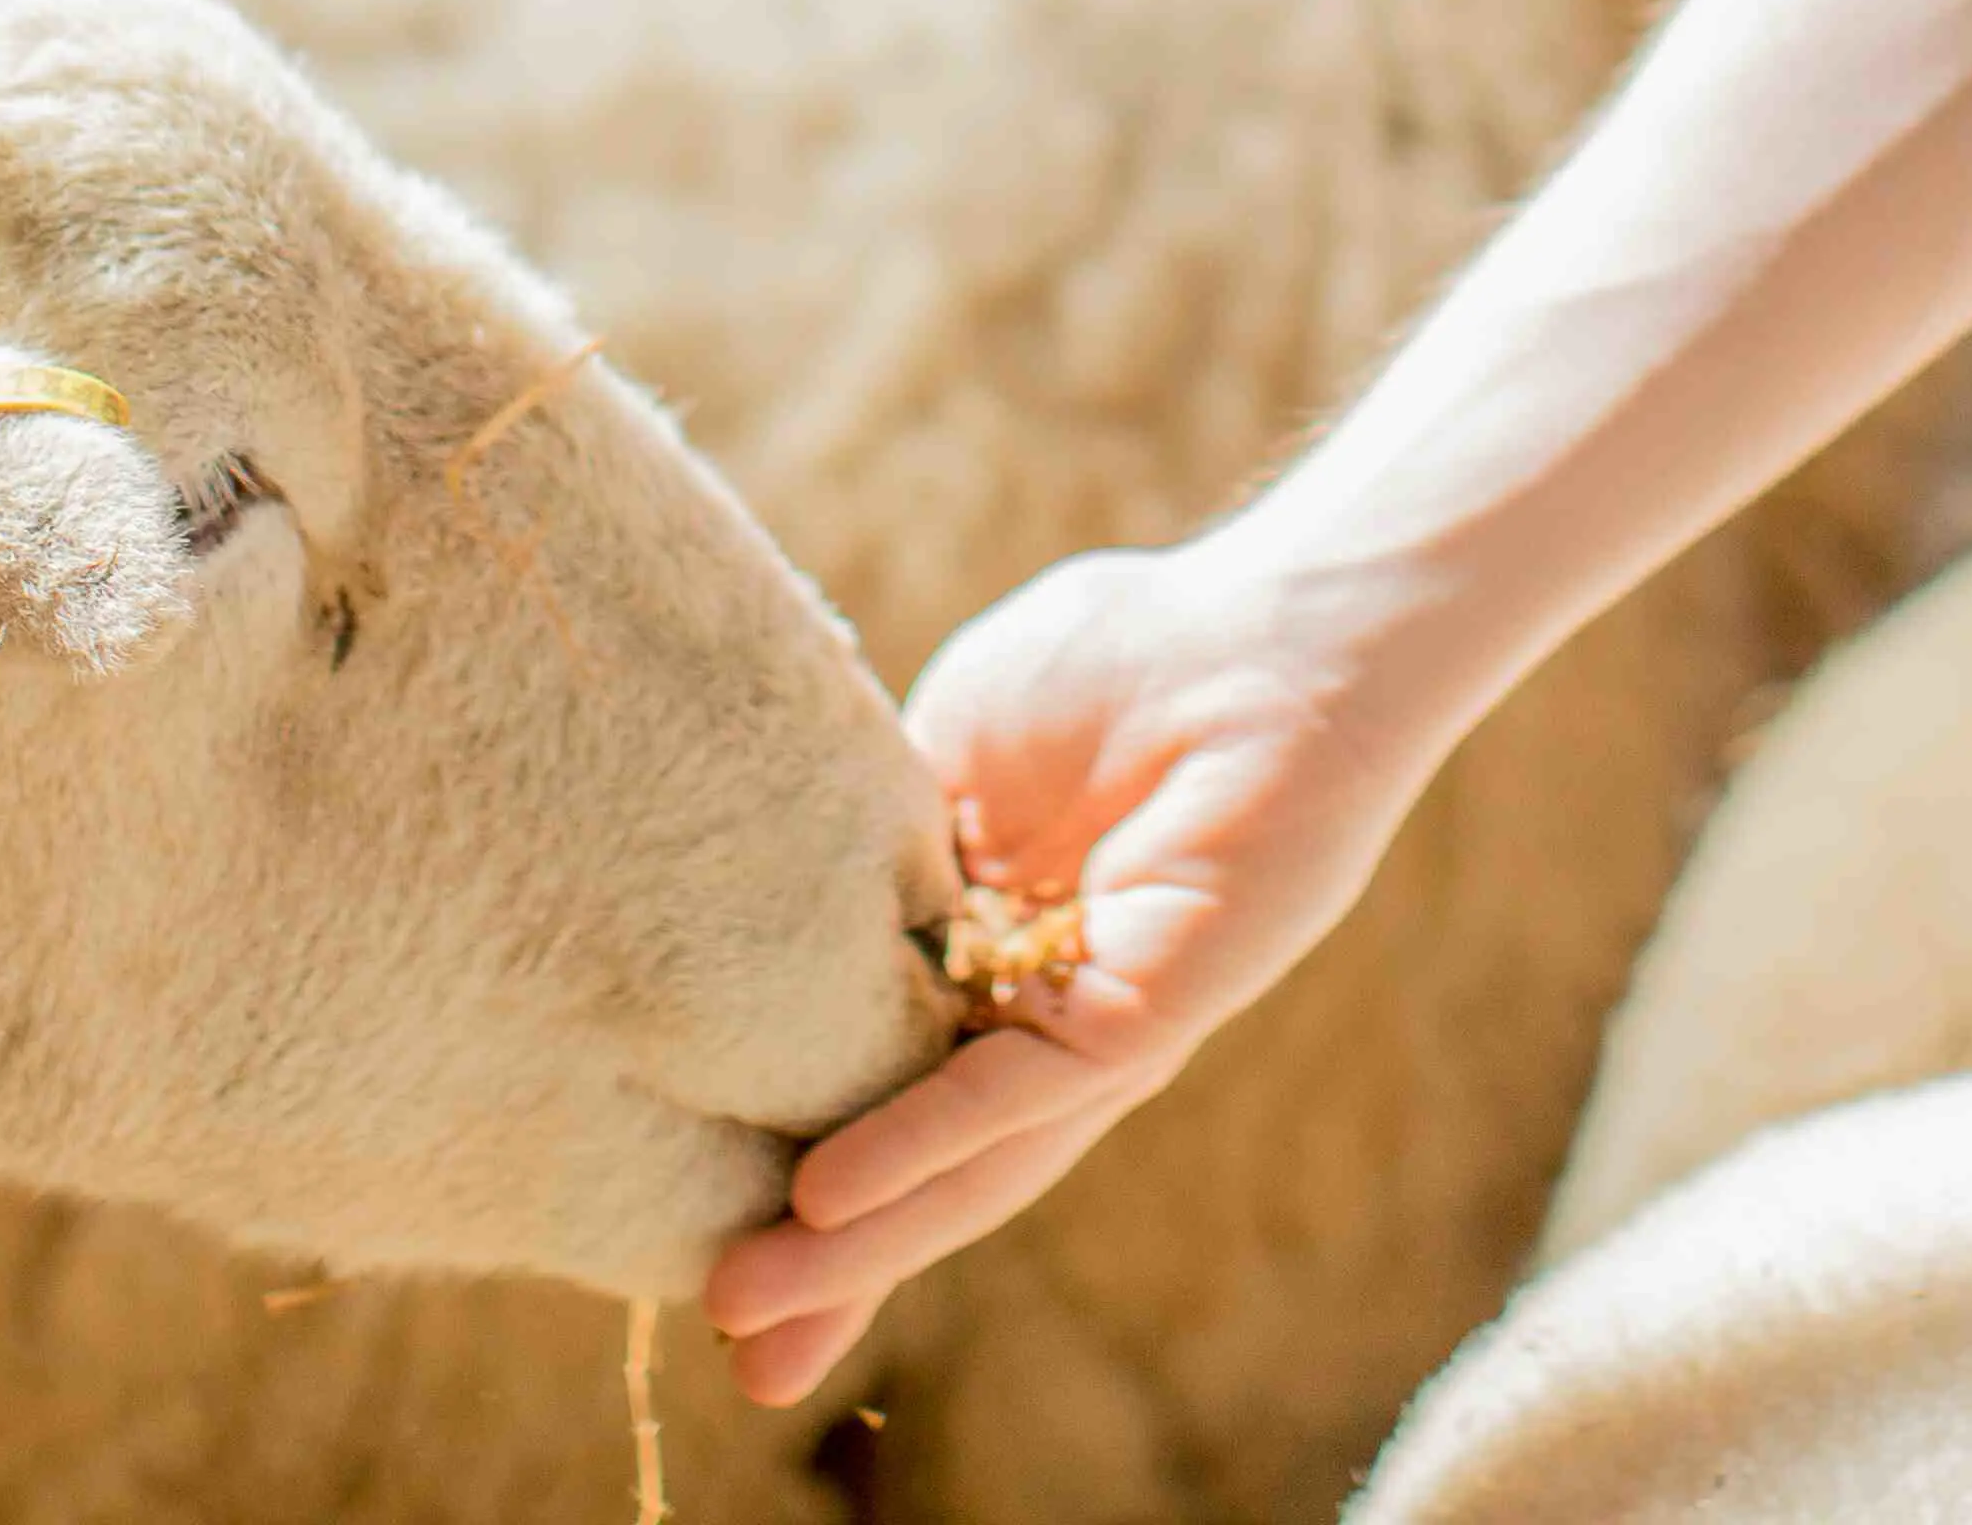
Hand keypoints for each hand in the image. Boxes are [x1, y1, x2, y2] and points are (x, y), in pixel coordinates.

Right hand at [705, 532, 1454, 1411]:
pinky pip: (1027, 1091)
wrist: (1270, 631)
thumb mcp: (946, 756)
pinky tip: (835, 1193)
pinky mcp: (1154, 1006)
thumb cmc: (1122, 664)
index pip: (882, 1089)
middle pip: (928, 1161)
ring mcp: (1099, 1024)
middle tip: (726, 1340)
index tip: (700, 1244)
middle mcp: (1043, 1022)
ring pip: (972, 1158)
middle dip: (829, 1260)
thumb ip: (878, 846)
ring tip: (748, 1305)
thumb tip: (766, 915)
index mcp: (990, 967)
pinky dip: (927, 1139)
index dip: (805, 1174)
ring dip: (860, 1241)